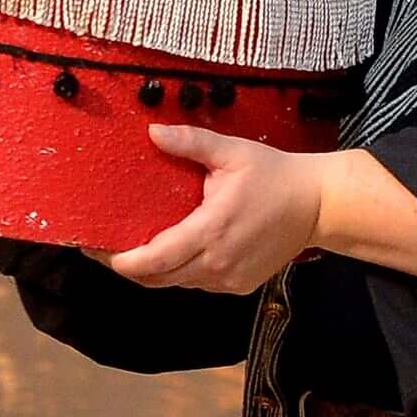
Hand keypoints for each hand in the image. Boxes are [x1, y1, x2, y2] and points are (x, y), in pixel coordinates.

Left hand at [93, 124, 323, 293]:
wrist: (317, 206)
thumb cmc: (274, 176)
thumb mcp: (232, 152)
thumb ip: (191, 142)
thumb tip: (153, 131)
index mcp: (210, 231)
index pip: (154, 261)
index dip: (122, 261)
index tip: (98, 250)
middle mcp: (216, 263)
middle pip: (158, 279)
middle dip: (130, 268)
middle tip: (107, 249)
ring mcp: (228, 279)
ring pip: (177, 283)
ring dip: (156, 271)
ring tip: (137, 249)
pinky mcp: (238, 285)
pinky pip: (198, 283)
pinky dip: (182, 271)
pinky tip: (176, 251)